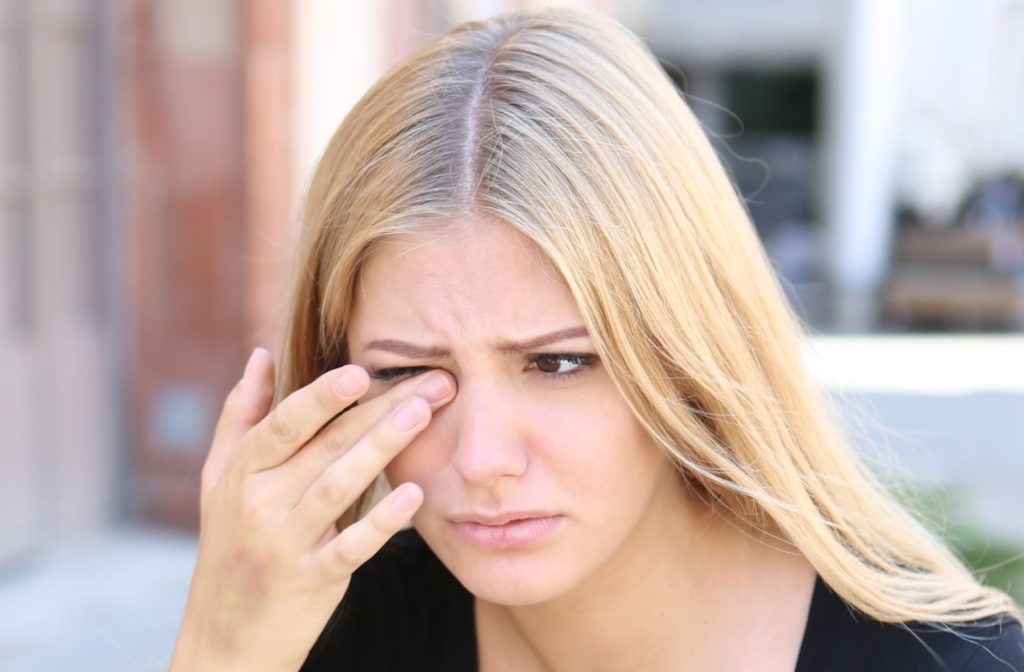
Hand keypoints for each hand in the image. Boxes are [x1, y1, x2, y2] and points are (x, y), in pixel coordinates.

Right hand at [169, 348, 454, 671]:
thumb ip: (241, 415)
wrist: (225, 635)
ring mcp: (286, 542)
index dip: (322, 395)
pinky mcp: (314, 578)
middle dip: (380, 408)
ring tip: (423, 415)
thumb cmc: (229, 542)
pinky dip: (383, 521)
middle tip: (432, 382)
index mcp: (242, 471)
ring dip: (384, 447)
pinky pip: (352, 546)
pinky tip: (415, 495)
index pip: (285, 423)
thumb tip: (260, 354)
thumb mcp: (219, 478)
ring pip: (340, 486)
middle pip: (327, 445)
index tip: (362, 369)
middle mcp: (260, 502)